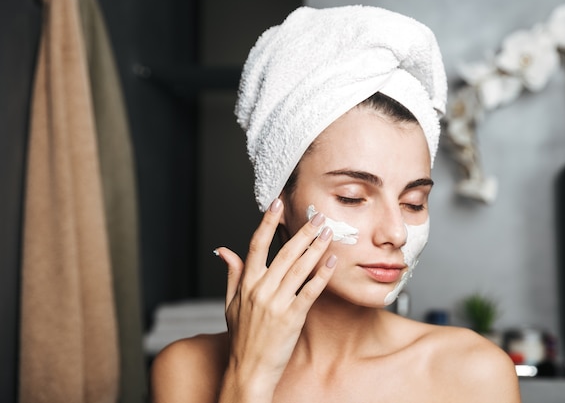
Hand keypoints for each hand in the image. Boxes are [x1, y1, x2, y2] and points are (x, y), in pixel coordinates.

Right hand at [215, 198, 336, 399]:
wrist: (249, 369)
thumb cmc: (242, 337)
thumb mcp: (230, 303)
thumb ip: (231, 274)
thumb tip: (223, 250)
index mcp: (246, 284)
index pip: (256, 245)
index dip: (268, 222)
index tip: (278, 204)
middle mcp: (261, 290)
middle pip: (284, 252)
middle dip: (303, 231)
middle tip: (317, 215)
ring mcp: (277, 304)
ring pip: (299, 268)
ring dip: (315, 247)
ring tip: (328, 232)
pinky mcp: (292, 318)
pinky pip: (310, 291)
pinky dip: (322, 275)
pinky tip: (331, 262)